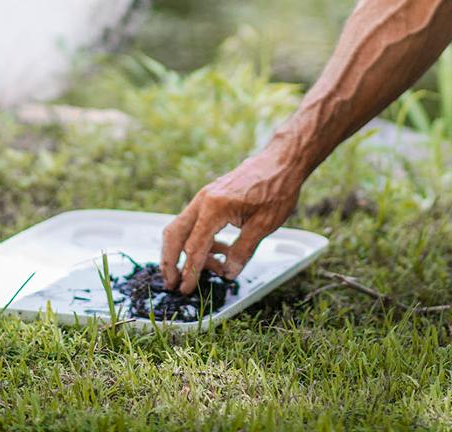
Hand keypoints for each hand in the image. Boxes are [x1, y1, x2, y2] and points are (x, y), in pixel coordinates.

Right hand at [160, 147, 304, 291]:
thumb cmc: (276, 189)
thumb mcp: (263, 225)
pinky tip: (218, 252)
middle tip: (172, 283)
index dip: (190, 271)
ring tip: (205, 271)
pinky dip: (199, 240)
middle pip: (175, 234)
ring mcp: (205, 197)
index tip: (185, 290)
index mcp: (215, 207)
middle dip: (170, 260)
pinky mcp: (210, 198)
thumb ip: (242, 251)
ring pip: (181, 227)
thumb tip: (228, 273)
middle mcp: (204, 200)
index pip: (195, 247)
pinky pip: (196, 222)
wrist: (281, 161)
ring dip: (185, 251)